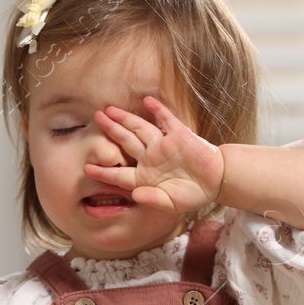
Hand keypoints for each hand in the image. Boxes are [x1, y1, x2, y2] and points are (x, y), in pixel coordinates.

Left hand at [86, 95, 225, 215]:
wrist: (216, 182)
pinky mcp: (179, 136)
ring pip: (140, 128)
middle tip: (96, 117)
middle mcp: (150, 158)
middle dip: (111, 130)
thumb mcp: (171, 203)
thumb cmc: (192, 195)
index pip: (120, 173)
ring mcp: (163, 145)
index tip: (87, 168)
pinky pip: (167, 120)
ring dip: (126, 118)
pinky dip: (158, 111)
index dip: (104, 170)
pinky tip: (147, 100)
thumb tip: (135, 194)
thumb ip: (152, 199)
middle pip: (126, 141)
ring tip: (110, 109)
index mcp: (144, 177)